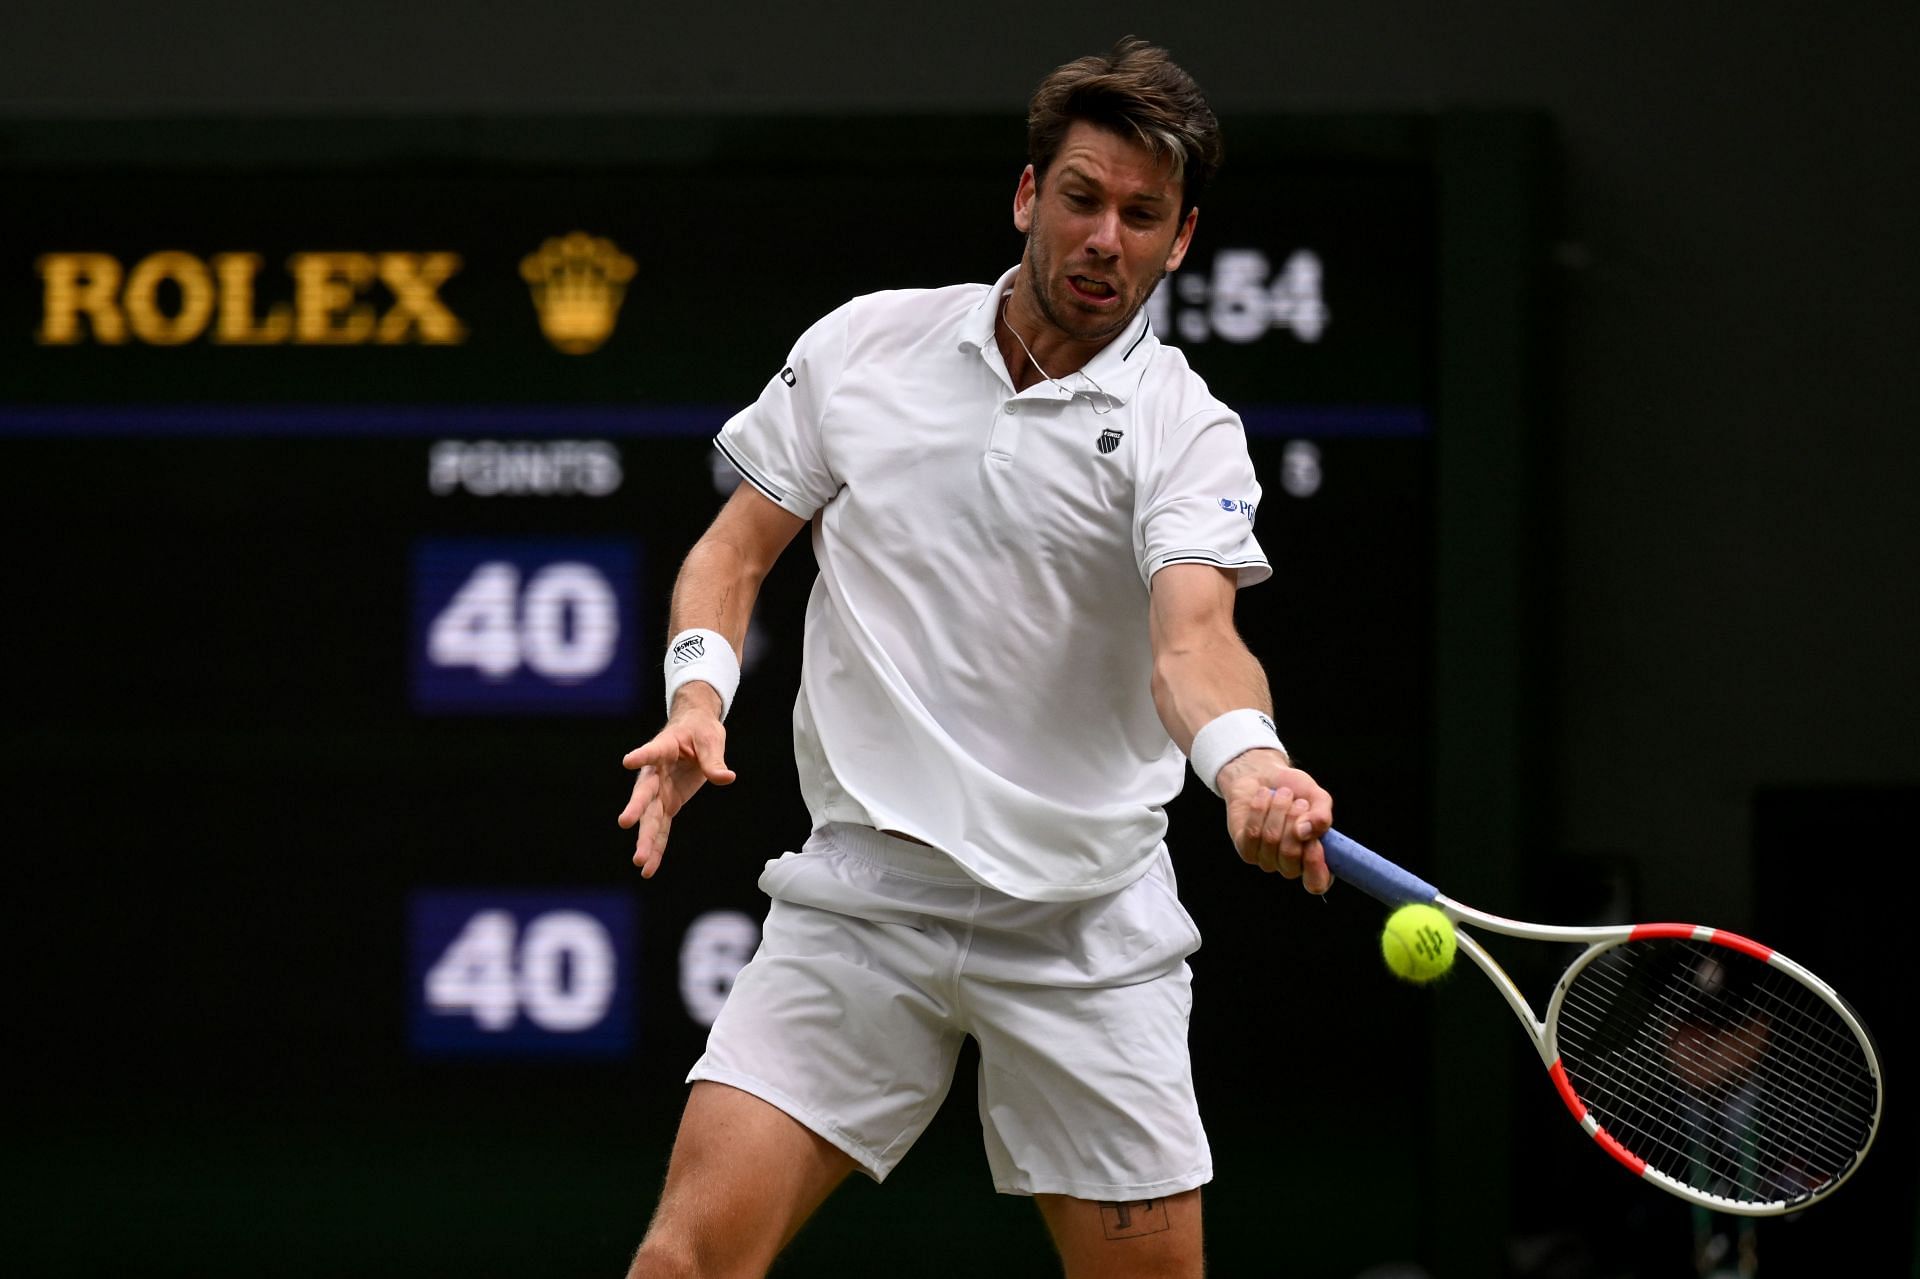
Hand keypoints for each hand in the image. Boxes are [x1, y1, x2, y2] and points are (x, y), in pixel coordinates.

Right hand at [617, 692, 735, 877]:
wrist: (694, 731)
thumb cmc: (699, 731)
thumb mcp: (710, 740)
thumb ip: (714, 760)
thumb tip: (726, 777)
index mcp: (663, 748)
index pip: (651, 752)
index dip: (641, 756)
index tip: (628, 761)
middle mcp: (654, 773)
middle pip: (644, 793)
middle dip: (636, 809)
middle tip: (625, 822)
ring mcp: (659, 792)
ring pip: (650, 818)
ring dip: (645, 839)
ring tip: (639, 861)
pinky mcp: (668, 804)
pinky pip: (662, 828)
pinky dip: (656, 848)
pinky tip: (648, 869)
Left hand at [1219, 749, 1332, 892]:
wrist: (1263, 776)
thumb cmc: (1296, 791)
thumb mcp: (1317, 798)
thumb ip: (1322, 816)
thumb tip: (1305, 832)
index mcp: (1314, 860)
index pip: (1316, 883)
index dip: (1315, 866)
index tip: (1316, 842)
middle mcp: (1291, 866)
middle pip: (1290, 855)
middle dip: (1294, 820)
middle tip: (1299, 801)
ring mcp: (1267, 860)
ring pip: (1272, 840)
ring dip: (1279, 810)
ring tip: (1283, 793)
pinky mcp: (1246, 849)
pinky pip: (1253, 833)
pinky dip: (1260, 809)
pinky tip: (1263, 796)